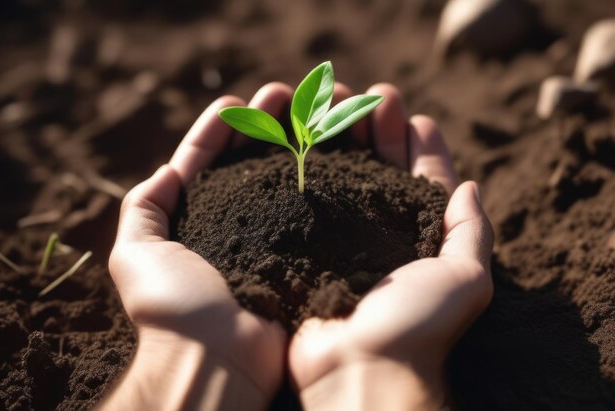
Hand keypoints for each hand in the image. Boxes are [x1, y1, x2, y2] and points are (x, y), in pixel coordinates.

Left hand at [103, 83, 293, 410]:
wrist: (220, 359)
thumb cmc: (175, 309)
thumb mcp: (137, 255)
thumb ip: (143, 210)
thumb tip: (165, 173)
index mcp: (194, 219)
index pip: (204, 161)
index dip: (219, 128)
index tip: (236, 99)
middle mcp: (234, 224)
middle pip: (250, 161)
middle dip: (265, 123)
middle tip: (285, 93)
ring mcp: (270, 236)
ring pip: (285, 174)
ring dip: (297, 137)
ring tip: (313, 107)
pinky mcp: (301, 250)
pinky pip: (313, 204)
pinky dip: (322, 173)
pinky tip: (333, 147)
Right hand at [289, 84, 493, 409]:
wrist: (356, 369)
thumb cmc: (415, 327)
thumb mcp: (465, 280)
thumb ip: (472, 233)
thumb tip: (470, 187)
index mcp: (419, 240)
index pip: (425, 183)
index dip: (423, 149)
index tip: (416, 118)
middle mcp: (380, 236)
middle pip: (382, 171)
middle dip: (380, 132)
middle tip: (374, 97)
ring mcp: (340, 239)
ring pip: (343, 176)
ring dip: (345, 139)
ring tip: (341, 105)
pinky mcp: (305, 245)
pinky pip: (306, 197)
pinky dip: (307, 167)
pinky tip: (305, 142)